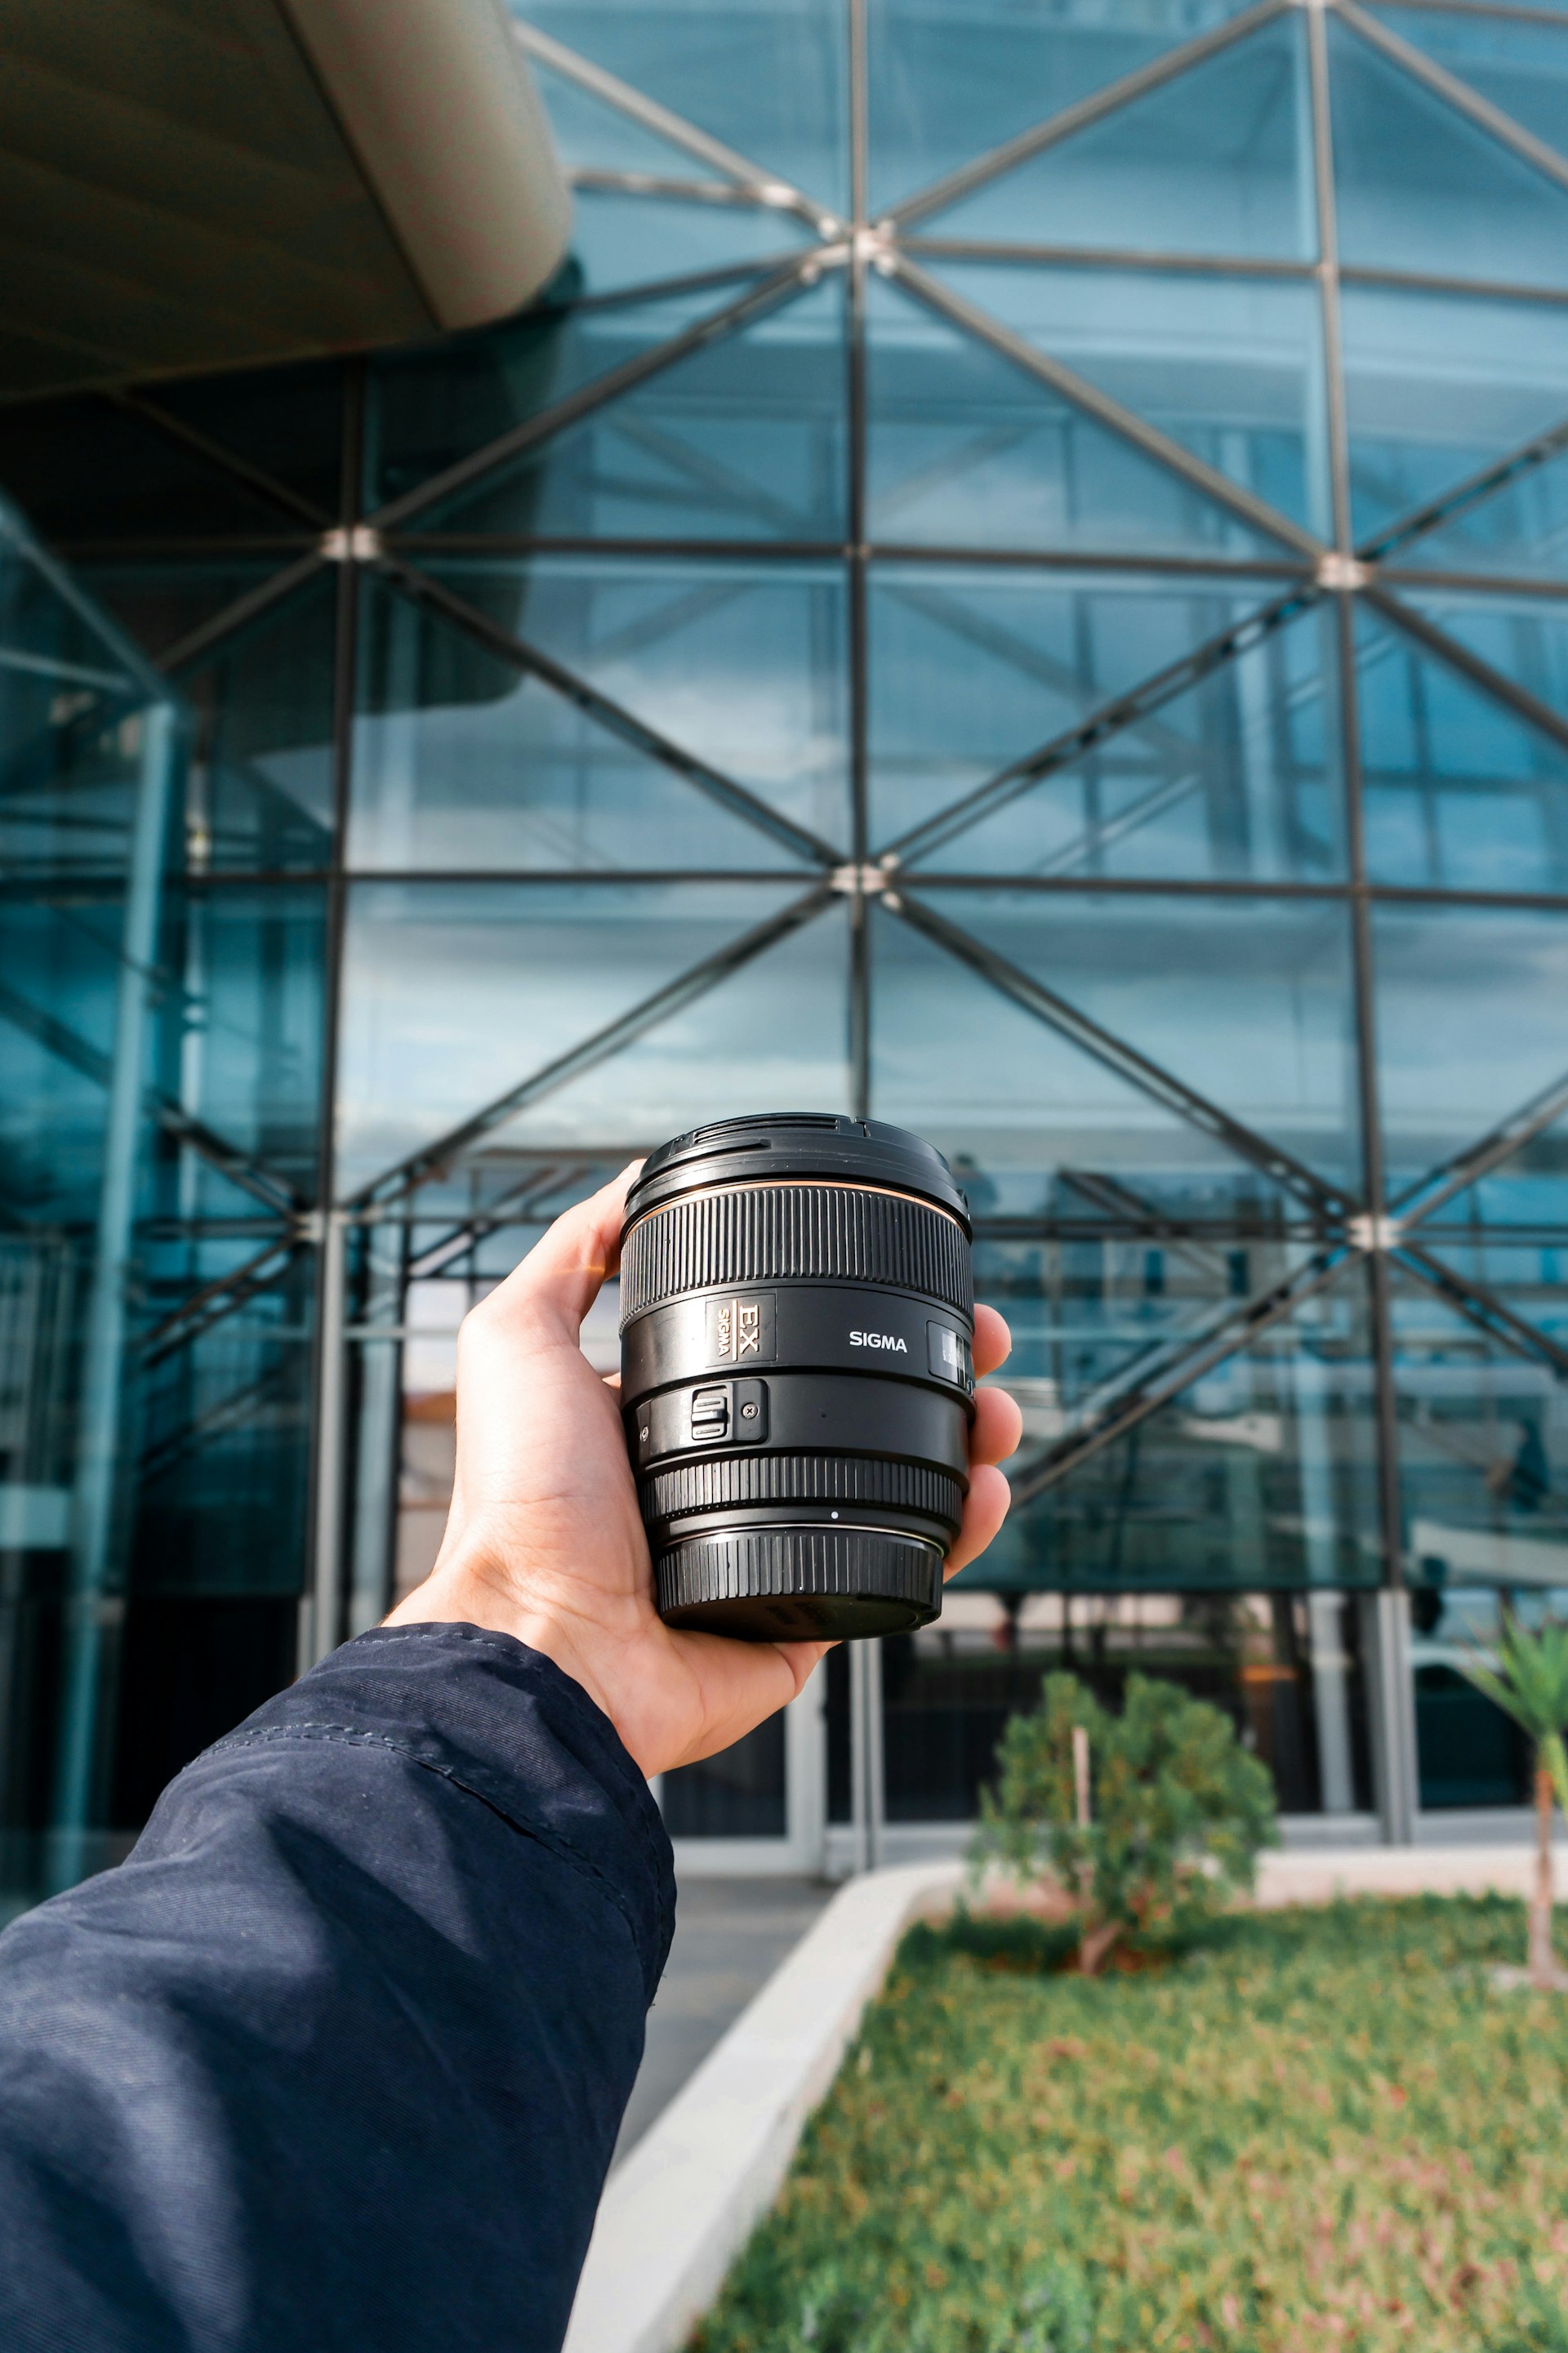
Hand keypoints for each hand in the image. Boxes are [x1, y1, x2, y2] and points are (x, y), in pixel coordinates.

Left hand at [386, 1164, 1022, 1778]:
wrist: (544, 1638)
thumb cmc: (520, 1500)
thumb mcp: (517, 1340)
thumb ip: (567, 1256)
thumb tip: (626, 1182)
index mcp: (675, 1415)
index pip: (788, 1345)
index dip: (856, 1310)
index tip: (908, 1275)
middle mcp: (734, 1476)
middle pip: (865, 1405)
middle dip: (940, 1367)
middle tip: (983, 1338)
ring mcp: (780, 1544)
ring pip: (904, 1481)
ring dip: (968, 1439)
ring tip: (998, 1411)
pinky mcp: (812, 1615)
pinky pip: (906, 1569)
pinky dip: (961, 1529)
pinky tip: (986, 1489)